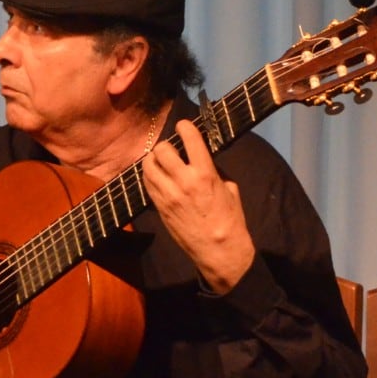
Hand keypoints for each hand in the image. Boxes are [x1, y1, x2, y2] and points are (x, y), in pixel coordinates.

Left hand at [143, 119, 256, 293]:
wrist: (219, 251)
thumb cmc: (230, 220)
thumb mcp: (230, 191)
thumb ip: (214, 173)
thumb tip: (203, 162)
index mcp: (205, 174)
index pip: (190, 140)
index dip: (184, 127)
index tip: (183, 126)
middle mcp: (183, 181)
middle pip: (161, 150)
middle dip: (165, 146)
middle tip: (171, 150)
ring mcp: (167, 194)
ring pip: (148, 165)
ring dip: (153, 160)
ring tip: (160, 162)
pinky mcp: (158, 206)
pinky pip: (146, 183)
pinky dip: (149, 175)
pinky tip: (157, 177)